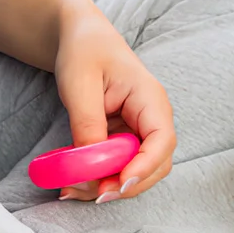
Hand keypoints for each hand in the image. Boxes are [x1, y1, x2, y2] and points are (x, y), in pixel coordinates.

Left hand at [52, 3, 174, 202]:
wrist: (80, 38)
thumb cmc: (84, 51)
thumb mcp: (80, 84)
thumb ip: (88, 125)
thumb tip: (92, 167)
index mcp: (150, 98)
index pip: (162, 141)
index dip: (144, 167)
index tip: (117, 183)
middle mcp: (151, 118)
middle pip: (155, 165)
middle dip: (125, 184)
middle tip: (90, 193)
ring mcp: (138, 131)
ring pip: (135, 171)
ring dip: (108, 186)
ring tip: (71, 190)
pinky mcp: (123, 139)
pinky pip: (116, 166)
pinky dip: (98, 178)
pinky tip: (72, 182)